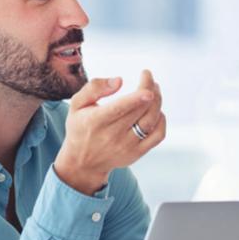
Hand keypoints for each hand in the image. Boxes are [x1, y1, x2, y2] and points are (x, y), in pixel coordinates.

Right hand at [53, 71, 166, 194]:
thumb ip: (94, 88)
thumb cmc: (81, 127)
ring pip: (151, 121)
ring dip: (157, 102)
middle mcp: (113, 135)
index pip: (120, 108)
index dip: (136, 97)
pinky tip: (156, 110)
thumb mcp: (77, 104)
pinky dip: (161, 120)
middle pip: (139, 110)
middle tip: (148, 77)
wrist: (83, 162)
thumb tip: (119, 81)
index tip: (147, 81)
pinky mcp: (137, 153)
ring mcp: (127, 146)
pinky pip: (158, 135)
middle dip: (149, 90)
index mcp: (96, 121)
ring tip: (154, 89)